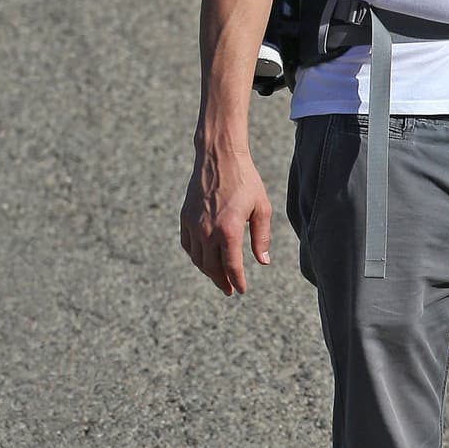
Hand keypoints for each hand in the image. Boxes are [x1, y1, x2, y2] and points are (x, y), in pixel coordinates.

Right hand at [180, 146, 271, 295]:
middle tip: (230, 289)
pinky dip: (195, 256)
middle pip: (212, 268)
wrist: (219, 157)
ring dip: (208, 271)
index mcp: (229, 230)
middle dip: (222, 281)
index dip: (237, 282)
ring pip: (197, 259)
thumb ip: (262, 237)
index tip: (241, 290)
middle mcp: (207, 231)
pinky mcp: (185, 217)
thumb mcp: (262, 208)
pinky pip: (187, 245)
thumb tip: (263, 262)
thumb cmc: (246, 181)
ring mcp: (193, 225)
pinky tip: (204, 259)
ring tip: (219, 277)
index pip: (232, 267)